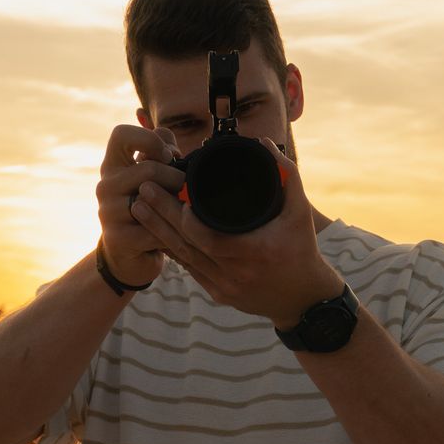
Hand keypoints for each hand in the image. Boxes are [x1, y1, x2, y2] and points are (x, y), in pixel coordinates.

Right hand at [96, 125, 185, 286]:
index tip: (167, 156)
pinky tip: (176, 234)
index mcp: (113, 165)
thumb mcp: (151, 177)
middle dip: (177, 179)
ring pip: (152, 198)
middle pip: (149, 169)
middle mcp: (105, 186)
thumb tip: (170, 143)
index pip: (121, 134)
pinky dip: (172, 231)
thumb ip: (161, 152)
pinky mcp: (119, 238)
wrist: (128, 257)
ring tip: (183, 210)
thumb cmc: (147, 209)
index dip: (149, 139)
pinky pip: (156, 228)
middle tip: (186, 191)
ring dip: (176, 204)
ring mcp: (108, 213)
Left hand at [129, 138, 341, 324]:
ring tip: (139, 208)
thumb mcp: (300, 212)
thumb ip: (287, 175)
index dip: (186, 218)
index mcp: (254, 252)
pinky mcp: (219, 295)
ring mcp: (224, 287)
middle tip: (143, 190)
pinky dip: (172, 250)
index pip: (208, 237)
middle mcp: (235, 273)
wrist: (304, 300)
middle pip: (187, 244)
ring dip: (159, 232)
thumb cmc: (302, 251)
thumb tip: (263, 143)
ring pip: (183, 259)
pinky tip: (156, 233)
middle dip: (161, 216)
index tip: (173, 192)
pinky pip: (189, 270)